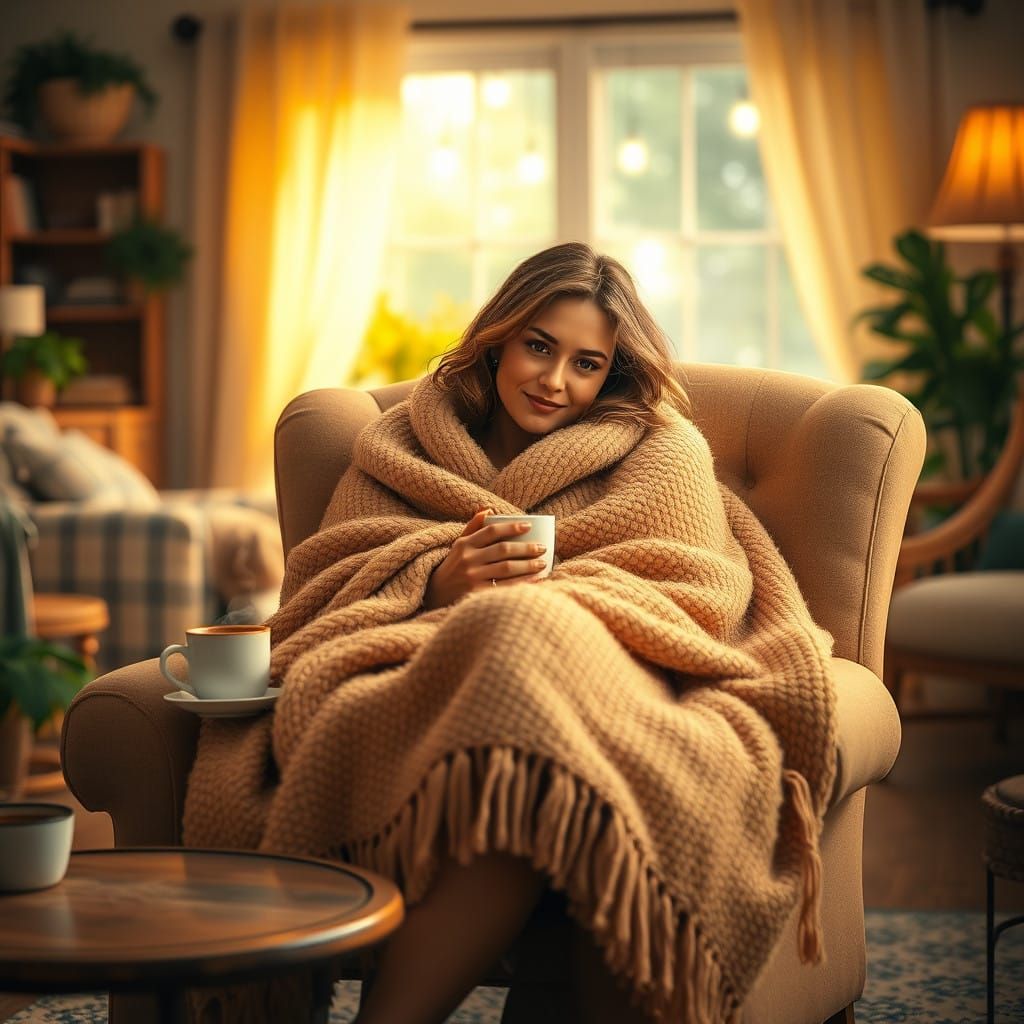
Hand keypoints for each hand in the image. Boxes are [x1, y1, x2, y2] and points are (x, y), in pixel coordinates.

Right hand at [423, 508, 548, 609]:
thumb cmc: (452, 567)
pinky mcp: (477, 594)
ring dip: (528, 565)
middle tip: (542, 548)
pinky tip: (536, 580)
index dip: (512, 527)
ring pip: (507, 568)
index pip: (492, 531)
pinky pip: (506, 586)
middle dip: (526, 548)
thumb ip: (473, 527)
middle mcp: (468, 559)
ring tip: (543, 563)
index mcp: (464, 544)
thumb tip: (489, 509)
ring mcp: (472, 577)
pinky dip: (523, 582)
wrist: (434, 595)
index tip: (529, 526)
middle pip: (503, 549)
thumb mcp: (458, 546)